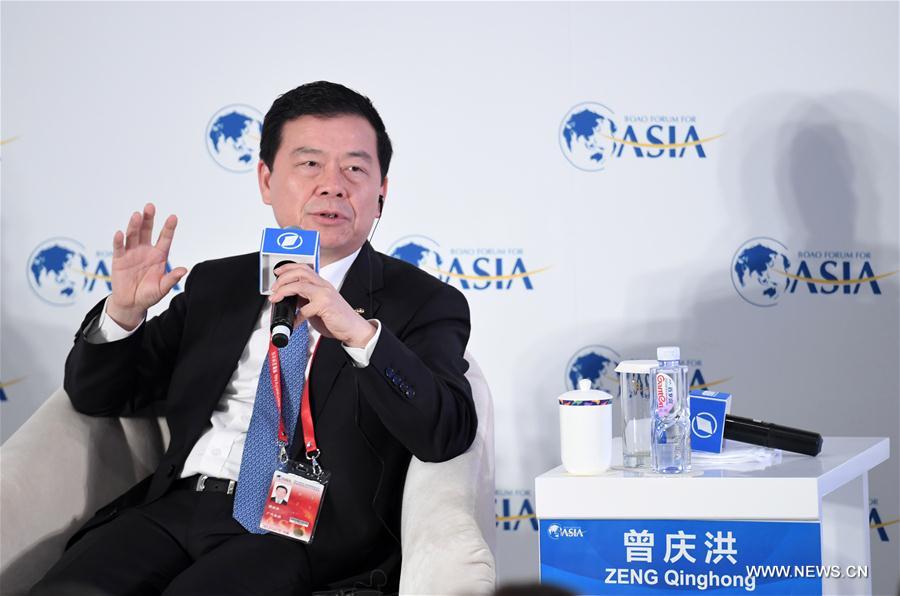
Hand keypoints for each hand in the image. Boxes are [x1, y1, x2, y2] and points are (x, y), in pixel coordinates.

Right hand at [107, 203, 186, 329]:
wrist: (132, 303)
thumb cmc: (149, 295)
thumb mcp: (162, 288)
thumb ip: (172, 279)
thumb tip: (184, 270)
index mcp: (159, 255)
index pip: (165, 238)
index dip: (169, 228)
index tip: (173, 217)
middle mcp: (145, 250)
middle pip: (147, 231)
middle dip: (149, 219)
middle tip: (150, 206)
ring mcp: (132, 253)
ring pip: (133, 235)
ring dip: (134, 225)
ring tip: (137, 215)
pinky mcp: (119, 259)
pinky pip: (119, 248)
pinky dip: (119, 240)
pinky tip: (120, 233)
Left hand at [269, 264, 375, 347]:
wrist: (354, 329)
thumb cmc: (338, 319)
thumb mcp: (319, 306)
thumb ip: (306, 300)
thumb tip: (290, 300)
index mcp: (322, 284)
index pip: (304, 268)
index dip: (288, 268)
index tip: (277, 273)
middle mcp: (323, 286)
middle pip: (300, 272)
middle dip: (283, 277)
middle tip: (274, 288)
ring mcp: (325, 295)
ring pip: (299, 285)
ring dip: (284, 291)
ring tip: (276, 299)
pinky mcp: (325, 305)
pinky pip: (304, 308)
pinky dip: (296, 316)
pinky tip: (294, 322)